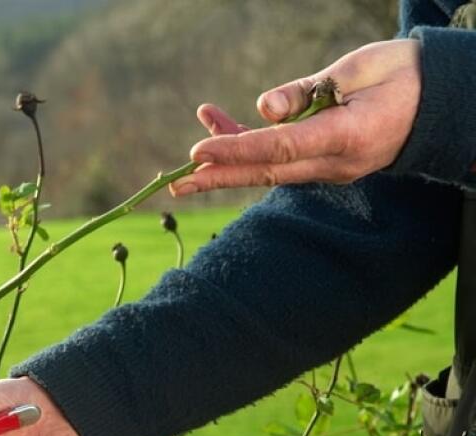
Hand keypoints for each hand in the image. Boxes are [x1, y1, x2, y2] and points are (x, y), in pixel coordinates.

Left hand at [170, 39, 420, 195]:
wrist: (439, 100)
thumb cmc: (399, 76)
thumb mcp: (356, 70)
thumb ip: (307, 91)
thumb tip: (263, 109)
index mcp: (346, 138)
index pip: (278, 150)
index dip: (236, 151)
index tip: (199, 152)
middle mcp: (335, 162)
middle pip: (265, 171)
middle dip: (218, 177)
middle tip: (177, 184)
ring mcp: (330, 167)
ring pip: (269, 166)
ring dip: (229, 157)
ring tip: (192, 153)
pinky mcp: (324, 161)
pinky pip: (281, 158)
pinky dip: (250, 144)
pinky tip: (221, 124)